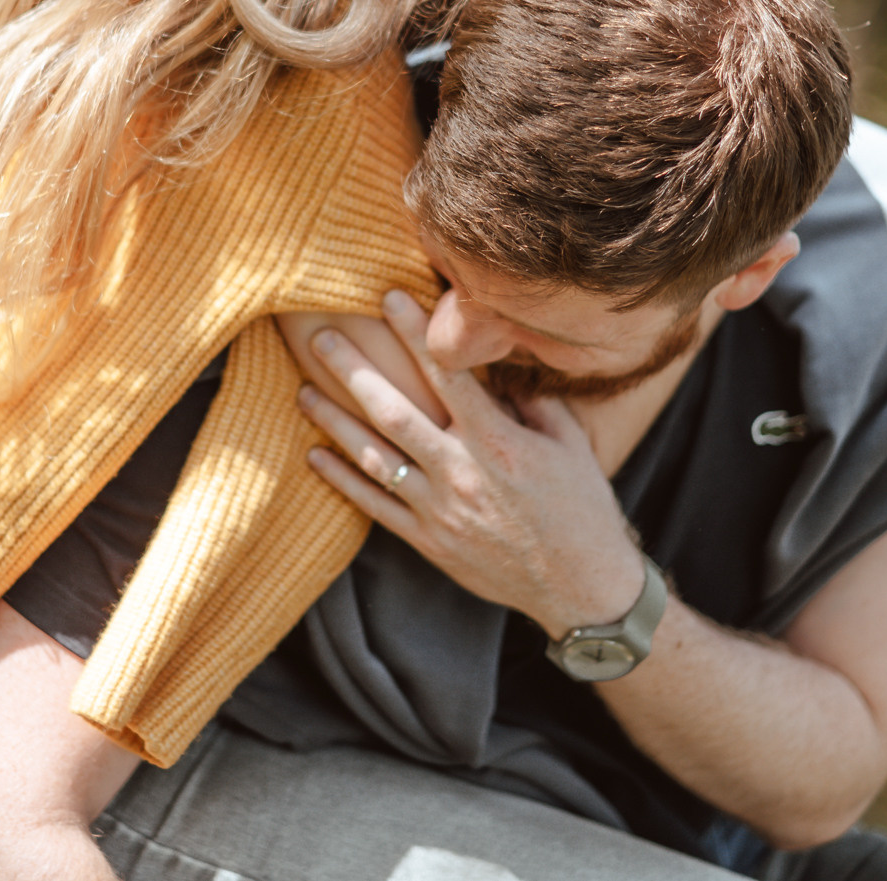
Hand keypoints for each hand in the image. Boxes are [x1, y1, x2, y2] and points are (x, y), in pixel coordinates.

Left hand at [300, 290, 645, 638]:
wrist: (583, 589)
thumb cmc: (582, 509)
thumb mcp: (569, 443)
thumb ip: (532, 399)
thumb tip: (497, 366)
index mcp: (499, 443)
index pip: (447, 375)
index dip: (414, 332)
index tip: (389, 297)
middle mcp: (462, 473)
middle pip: (394, 413)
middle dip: (354, 372)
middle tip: (320, 337)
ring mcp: (440, 511)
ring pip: (375, 458)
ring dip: (334, 422)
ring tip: (303, 390)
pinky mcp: (430, 542)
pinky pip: (375, 507)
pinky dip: (342, 480)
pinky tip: (314, 455)